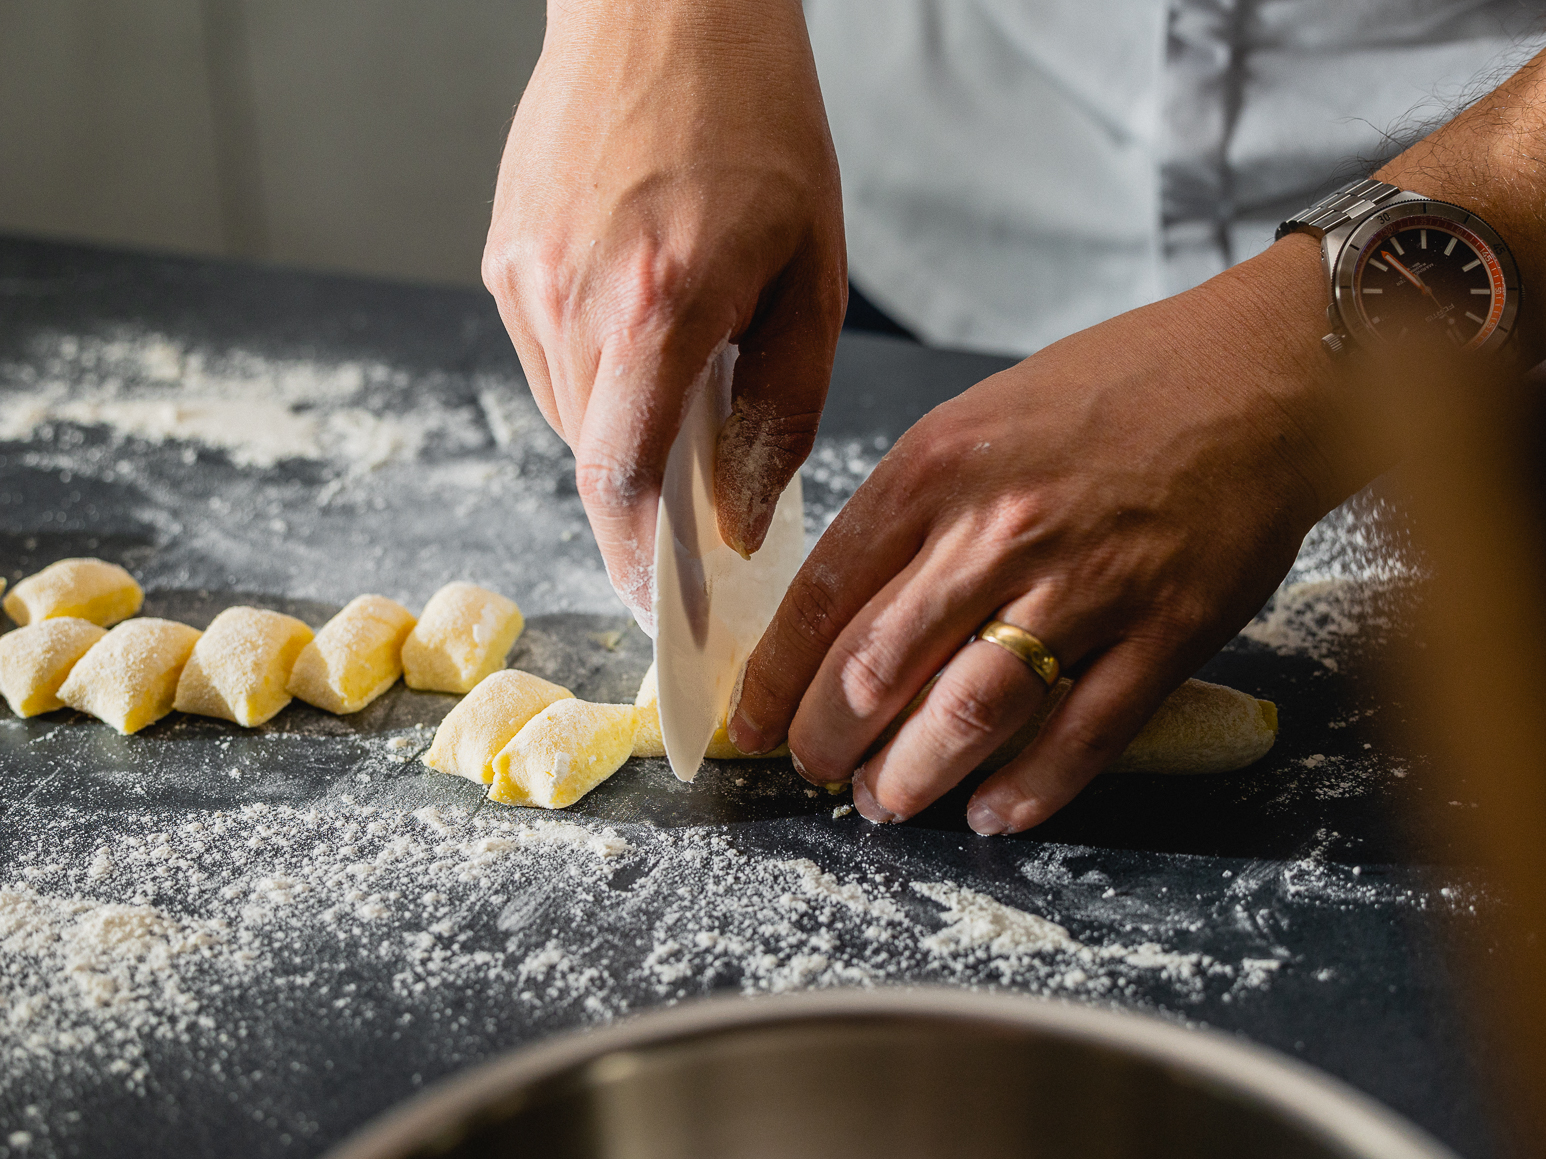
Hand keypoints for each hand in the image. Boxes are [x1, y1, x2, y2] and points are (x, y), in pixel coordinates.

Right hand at [482, 0, 845, 625]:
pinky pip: (547, 360)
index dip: (638, 563)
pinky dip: (595, 380)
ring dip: (621, 437)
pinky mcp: (503, 255)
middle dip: (642, 511)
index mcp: (659, 303)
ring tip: (682, 394)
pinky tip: (642, 334)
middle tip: (694, 529)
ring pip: (567, 414)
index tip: (662, 611)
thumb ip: (781, 407)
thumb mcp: (815, 271)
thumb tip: (740, 517)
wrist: (662, 3)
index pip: (622, 480)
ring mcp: (523, 275)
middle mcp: (572, 297)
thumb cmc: (761, 124)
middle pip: (592, 459)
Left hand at [729, 234, 1367, 832]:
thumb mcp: (980, 417)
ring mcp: (1088, 583)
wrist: (1264, 372)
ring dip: (914, 776)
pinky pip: (1081, 735)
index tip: (754, 722)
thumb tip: (848, 609)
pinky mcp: (1168, 630)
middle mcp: (1001, 528)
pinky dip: (1029, 789)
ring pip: (970, 713)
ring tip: (889, 802)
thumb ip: (912, 510)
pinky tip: (993, 811)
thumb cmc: (1117, 389)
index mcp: (939, 467)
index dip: (777, 677)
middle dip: (830, 740)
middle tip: (818, 770)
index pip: (824, 594)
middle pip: (881, 666)